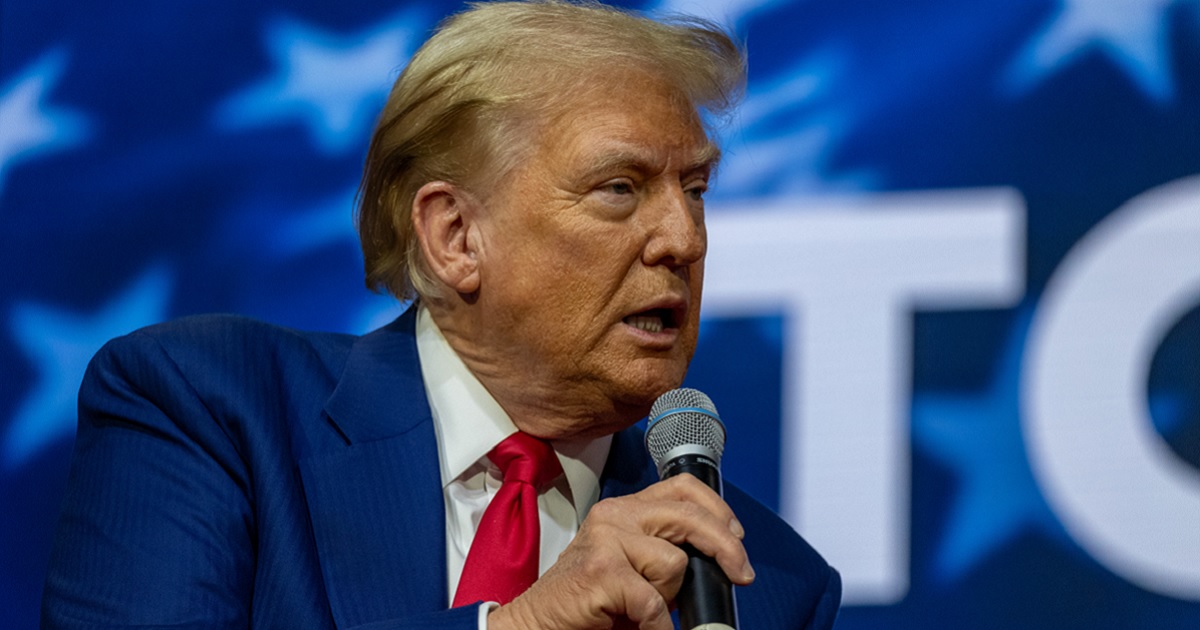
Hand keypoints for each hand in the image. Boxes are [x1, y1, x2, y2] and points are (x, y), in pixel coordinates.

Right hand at [487, 474, 754, 629]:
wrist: (536, 625)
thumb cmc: (587, 602)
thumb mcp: (629, 564)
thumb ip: (662, 549)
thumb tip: (719, 559)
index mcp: (623, 510)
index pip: (681, 487)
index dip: (717, 509)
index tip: (736, 538)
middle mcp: (613, 516)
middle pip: (688, 515)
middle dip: (724, 547)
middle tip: (741, 575)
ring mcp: (605, 541)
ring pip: (674, 563)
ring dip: (669, 597)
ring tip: (646, 611)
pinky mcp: (601, 573)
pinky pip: (653, 604)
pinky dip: (657, 627)